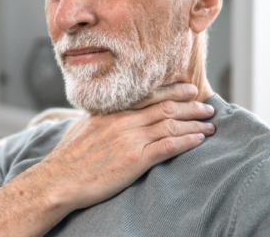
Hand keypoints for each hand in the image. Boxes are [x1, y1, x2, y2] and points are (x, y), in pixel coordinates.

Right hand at [33, 83, 214, 212]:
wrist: (59, 180)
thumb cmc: (67, 158)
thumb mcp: (82, 128)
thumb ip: (100, 119)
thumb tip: (104, 116)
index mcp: (111, 112)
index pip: (148, 95)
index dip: (172, 91)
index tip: (189, 89)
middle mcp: (123, 121)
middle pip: (165, 107)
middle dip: (190, 106)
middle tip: (207, 106)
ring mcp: (130, 139)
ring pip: (170, 125)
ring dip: (194, 123)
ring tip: (211, 124)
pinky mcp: (135, 159)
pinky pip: (168, 146)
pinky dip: (187, 141)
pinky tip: (199, 140)